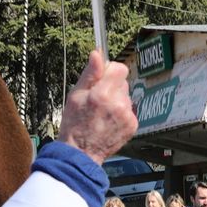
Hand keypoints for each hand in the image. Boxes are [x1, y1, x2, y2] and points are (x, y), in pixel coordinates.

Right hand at [57, 50, 137, 164]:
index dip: (110, 71)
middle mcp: (118, 104)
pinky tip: (108, 122)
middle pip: (123, 82)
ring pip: (126, 97)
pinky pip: (129, 110)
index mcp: (102, 94)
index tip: (102, 79)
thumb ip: (90, 74)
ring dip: (117, 101)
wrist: (81, 153)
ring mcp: (127, 116)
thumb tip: (97, 53)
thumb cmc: (74, 124)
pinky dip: (121, 114)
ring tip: (102, 114)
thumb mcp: (75, 95)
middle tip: (98, 101)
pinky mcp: (132, 125)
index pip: (120, 68)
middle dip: (111, 87)